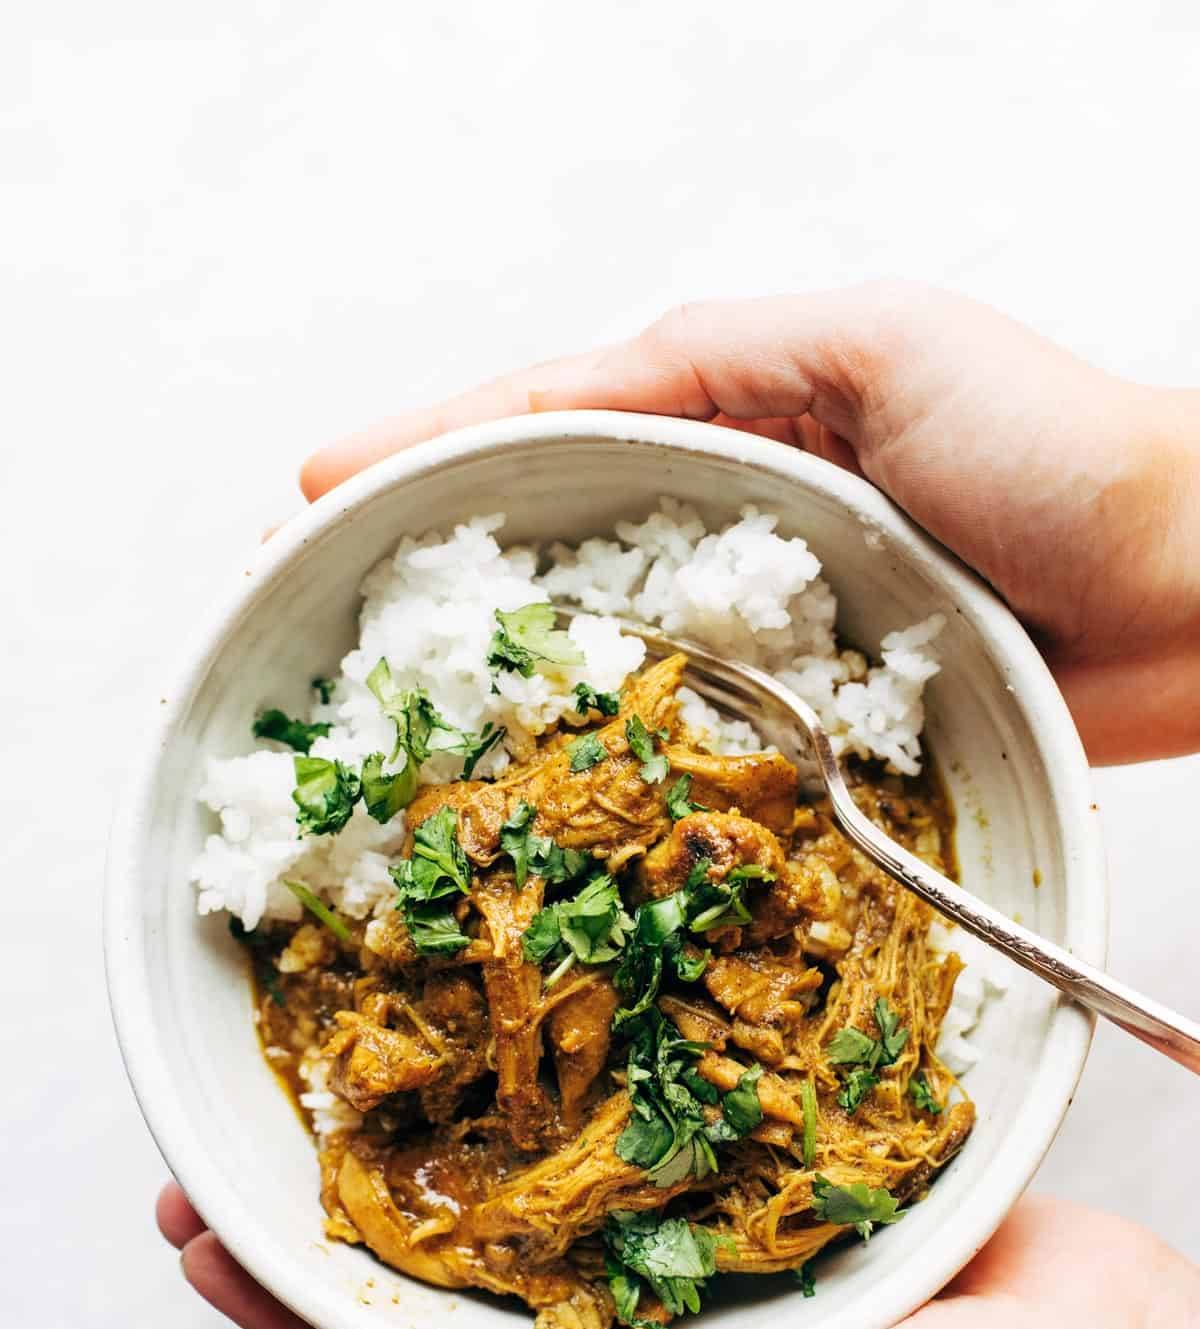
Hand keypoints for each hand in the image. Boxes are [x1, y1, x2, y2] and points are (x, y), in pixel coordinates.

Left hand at [160, 1182, 1199, 1328]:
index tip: (204, 1246)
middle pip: (456, 1302)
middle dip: (339, 1243)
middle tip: (229, 1166)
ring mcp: (700, 1292)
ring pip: (537, 1222)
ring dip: (439, 1168)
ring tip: (345, 1103)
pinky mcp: (762, 1217)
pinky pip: (640, 1160)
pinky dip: (569, 1118)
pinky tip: (522, 1066)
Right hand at [300, 281, 1199, 763]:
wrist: (1189, 591)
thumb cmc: (1056, 447)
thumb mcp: (875, 344)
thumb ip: (721, 357)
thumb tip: (564, 391)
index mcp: (735, 411)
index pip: (546, 424)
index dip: (425, 457)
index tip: (311, 495)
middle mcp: (734, 519)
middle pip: (550, 540)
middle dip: (429, 573)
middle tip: (312, 610)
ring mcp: (763, 624)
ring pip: (600, 646)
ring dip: (495, 674)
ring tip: (382, 703)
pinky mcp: (806, 717)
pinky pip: (684, 733)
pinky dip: (605, 754)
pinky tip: (533, 779)